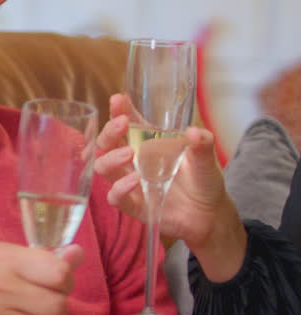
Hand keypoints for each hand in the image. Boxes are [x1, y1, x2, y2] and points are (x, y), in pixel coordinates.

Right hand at [94, 94, 245, 279]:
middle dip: (109, 131)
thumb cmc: (203, 182)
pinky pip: (115, 197)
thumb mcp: (206, 159)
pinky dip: (120, 189)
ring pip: (103, 168)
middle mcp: (132, 162)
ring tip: (129, 153)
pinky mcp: (133, 206)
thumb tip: (195, 132)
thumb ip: (202, 145)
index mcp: (146, 145)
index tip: (118, 99)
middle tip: (122, 124)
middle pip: (105, 144)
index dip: (118, 111)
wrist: (210, 215)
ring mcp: (129, 183)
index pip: (125, 125)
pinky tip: (134, 182)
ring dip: (111, 158)